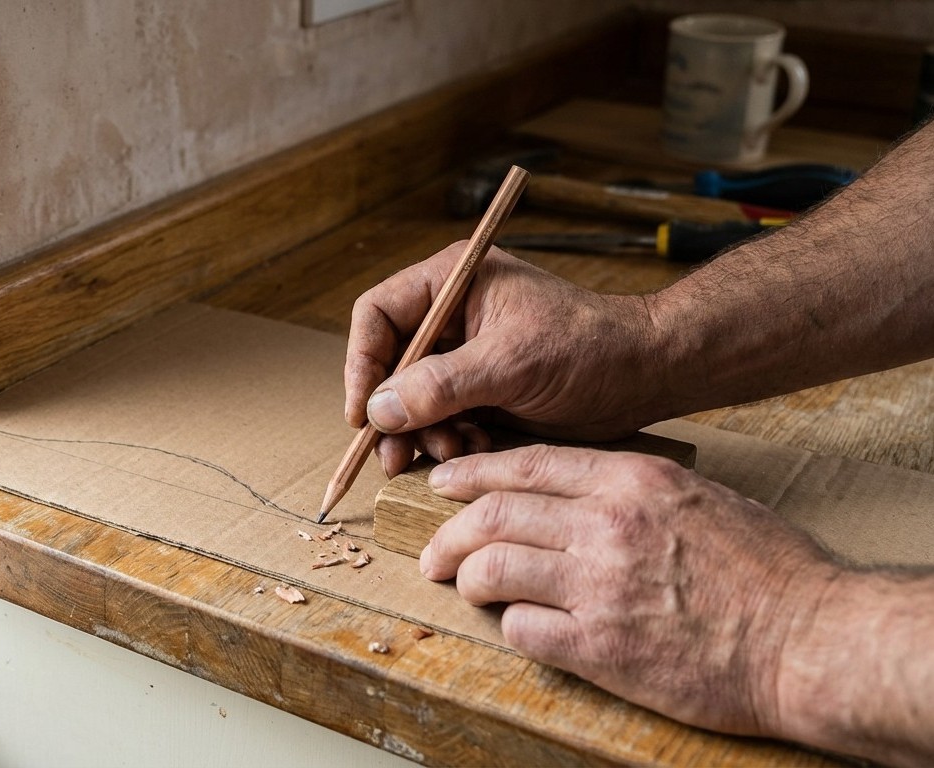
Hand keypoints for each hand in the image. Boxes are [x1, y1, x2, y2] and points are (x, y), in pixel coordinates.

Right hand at [345, 243, 669, 476]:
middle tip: (392, 456)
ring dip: (421, 433)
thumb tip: (379, 410)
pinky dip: (447, 440)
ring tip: (446, 454)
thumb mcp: (511, 363)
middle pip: (388, 363)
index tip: (363, 413)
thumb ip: (441, 385)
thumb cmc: (590, 348)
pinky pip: (441, 418)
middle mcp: (451, 315)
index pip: (378, 315)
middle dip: (391, 412)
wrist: (646, 375)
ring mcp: (465, 354)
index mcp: (453, 282)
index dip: (363, 363)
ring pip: (411, 398)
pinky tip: (470, 452)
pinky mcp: (481, 389)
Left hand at [420, 445, 839, 735]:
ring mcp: (599, 587)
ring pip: (493, 569)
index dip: (472, 474)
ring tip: (465, 587)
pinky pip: (522, 629)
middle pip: (494, 516)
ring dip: (467, 579)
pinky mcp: (599, 648)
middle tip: (433, 552)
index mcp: (633, 481)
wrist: (808, 638)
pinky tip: (520, 625)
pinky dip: (510, 625)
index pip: (525, 465)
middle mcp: (607, 526)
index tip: (443, 483)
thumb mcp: (697, 497)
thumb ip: (629, 487)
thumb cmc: (766, 568)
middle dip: (450, 533)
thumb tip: (570, 492)